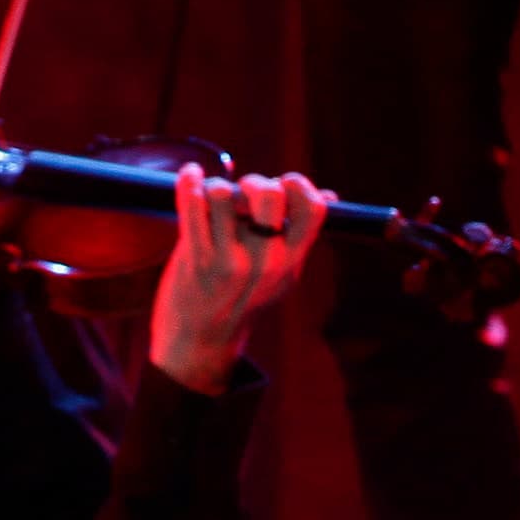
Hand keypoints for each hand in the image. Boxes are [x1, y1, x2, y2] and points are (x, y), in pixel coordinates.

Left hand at [148, 164, 332, 395]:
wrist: (200, 343)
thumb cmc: (241, 301)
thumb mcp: (281, 275)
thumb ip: (300, 236)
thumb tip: (331, 196)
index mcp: (291, 262)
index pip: (313, 208)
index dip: (298, 184)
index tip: (282, 183)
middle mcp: (265, 263)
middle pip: (268, 194)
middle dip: (254, 182)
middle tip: (242, 193)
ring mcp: (229, 263)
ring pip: (223, 194)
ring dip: (216, 186)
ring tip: (211, 199)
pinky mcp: (195, 261)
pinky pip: (191, 206)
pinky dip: (188, 182)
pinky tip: (189, 176)